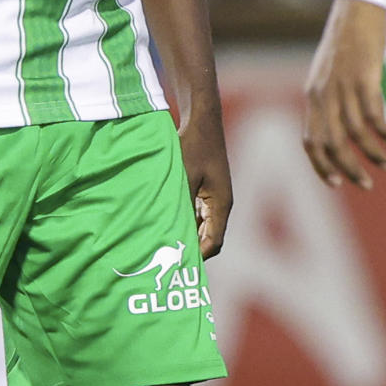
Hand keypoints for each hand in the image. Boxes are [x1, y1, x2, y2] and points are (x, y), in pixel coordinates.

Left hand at [179, 111, 232, 258]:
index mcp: (221, 205)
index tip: (179, 265)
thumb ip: (181, 203)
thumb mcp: (184, 176)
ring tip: (164, 242)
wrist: (201, 120)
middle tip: (168, 260)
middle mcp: (221, 204)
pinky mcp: (205, 188)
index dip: (198, 255)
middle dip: (191, 247)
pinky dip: (185, 219)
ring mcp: (214, 196)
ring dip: (186, 233)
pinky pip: (197, 211)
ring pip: (202, 225)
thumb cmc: (193, 146)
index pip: (213, 241)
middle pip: (209, 236)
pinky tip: (166, 220)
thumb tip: (173, 229)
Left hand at [302, 0, 385, 188]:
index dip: (321, 166)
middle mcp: (323, 93)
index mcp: (313, 95)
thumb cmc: (347, 41)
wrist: (357, 6)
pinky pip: (374, 113)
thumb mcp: (330, 73)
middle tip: (366, 184)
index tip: (337, 183)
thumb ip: (331, 99)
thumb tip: (341, 128)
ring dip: (372, 153)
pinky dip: (383, 131)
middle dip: (349, 169)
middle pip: (331, 143)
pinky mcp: (364, 76)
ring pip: (355, 132)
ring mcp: (342, 85)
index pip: (310, 141)